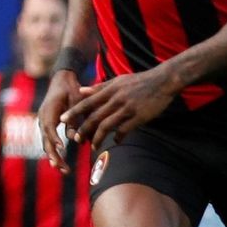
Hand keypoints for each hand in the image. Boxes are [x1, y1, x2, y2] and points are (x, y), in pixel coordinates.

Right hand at [38, 71, 81, 173]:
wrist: (61, 79)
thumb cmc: (70, 89)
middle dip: (54, 156)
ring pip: (46, 144)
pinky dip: (53, 152)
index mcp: (48, 111)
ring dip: (54, 157)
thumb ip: (74, 118)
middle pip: (46, 140)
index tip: (61, 149)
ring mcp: (43, 123)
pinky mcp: (47, 126)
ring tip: (64, 170)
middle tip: (64, 168)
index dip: (55, 139)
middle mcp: (42, 118)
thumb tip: (73, 137)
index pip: (50, 128)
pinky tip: (60, 163)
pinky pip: (48, 141)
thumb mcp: (75, 100)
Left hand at [61, 67, 176, 148]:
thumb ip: (99, 87)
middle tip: (76, 139)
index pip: (87, 102)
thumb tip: (81, 91)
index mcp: (110, 89)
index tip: (63, 120)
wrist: (163, 81)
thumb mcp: (118, 80)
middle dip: (83, 130)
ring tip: (94, 146)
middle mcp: (117, 99)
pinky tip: (116, 141)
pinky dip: (118, 137)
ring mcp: (128, 108)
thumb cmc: (140, 81)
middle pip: (95, 117)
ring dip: (98, 138)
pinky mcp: (139, 117)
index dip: (74, 112)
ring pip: (107, 126)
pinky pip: (124, 130)